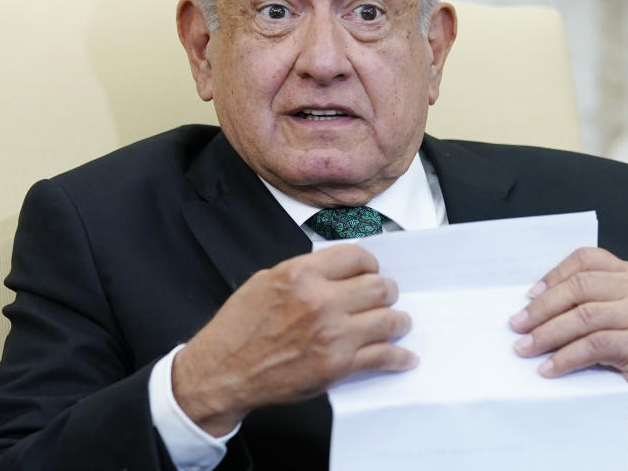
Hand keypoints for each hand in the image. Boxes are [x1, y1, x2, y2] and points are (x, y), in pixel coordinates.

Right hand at [172, 244, 417, 435]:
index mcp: (300, 274)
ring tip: (398, 322)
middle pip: (379, 286)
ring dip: (398, 320)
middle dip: (387, 290)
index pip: (356, 256)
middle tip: (386, 296)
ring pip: (389, 319)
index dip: (369, 264)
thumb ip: (305, 272)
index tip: (371, 271)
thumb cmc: (239, 328)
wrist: (223, 372)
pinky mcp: (337, 366)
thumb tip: (338, 270)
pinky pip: (382, 356)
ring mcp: (332, 335)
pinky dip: (399, 357)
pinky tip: (404, 357)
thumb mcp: (265, 281)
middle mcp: (320, 301)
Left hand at [508, 247, 627, 437]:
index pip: (586, 260)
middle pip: (581, 287)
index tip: (528, 295)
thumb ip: (580, 299)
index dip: (554, 275)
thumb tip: (528, 302)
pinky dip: (565, 357)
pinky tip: (548, 367)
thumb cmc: (619, 348)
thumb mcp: (603, 314)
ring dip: (548, 333)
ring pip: (584, 316)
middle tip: (517, 325)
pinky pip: (594, 345)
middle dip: (543, 307)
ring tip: (525, 347)